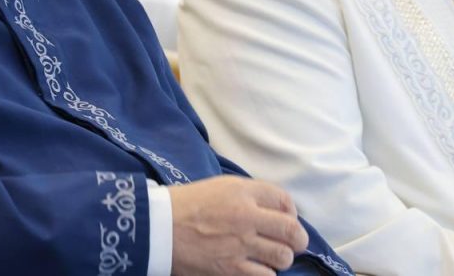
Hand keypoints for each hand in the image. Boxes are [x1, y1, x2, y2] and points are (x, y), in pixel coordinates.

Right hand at [170, 176, 308, 275]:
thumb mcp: (218, 187)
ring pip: (283, 256)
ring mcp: (241, 245)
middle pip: (292, 230)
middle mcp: (247, 216)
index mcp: (242, 191)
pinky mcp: (232, 269)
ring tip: (269, 256)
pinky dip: (264, 273)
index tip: (286, 218)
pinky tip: (255, 268)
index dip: (291, 211)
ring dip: (280, 258)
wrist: (157, 227)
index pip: (284, 200)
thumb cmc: (184, 205)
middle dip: (297, 239)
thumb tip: (271, 210)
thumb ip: (246, 195)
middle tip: (293, 243)